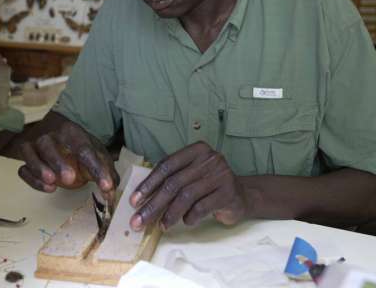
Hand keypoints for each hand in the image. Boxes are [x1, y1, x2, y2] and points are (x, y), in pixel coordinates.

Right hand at [17, 119, 118, 202]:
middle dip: (58, 162)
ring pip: (30, 152)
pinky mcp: (27, 159)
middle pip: (49, 144)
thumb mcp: (97, 156)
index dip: (96, 167)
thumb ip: (106, 173)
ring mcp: (35, 145)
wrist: (61, 140)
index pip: (84, 148)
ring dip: (39, 168)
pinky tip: (48, 187)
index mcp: (72, 131)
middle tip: (70, 179)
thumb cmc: (80, 149)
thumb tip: (110, 191)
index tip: (106, 186)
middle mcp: (51, 135)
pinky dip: (32, 179)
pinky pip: (23, 168)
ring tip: (53, 182)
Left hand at [128, 141, 250, 231]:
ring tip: (162, 226)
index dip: (148, 184)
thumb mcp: (191, 175)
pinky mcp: (228, 192)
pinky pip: (202, 207)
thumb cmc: (208, 186)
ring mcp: (221, 174)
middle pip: (174, 182)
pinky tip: (186, 222)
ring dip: (170, 214)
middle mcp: (209, 158)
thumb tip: (140, 200)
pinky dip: (190, 217)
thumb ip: (171, 180)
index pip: (166, 165)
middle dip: (154, 204)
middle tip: (139, 221)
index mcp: (196, 150)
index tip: (134, 201)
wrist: (241, 195)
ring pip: (187, 196)